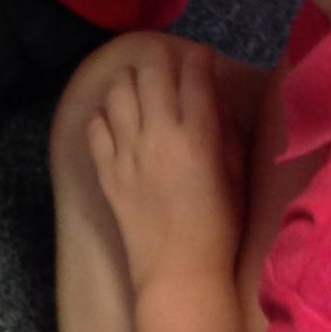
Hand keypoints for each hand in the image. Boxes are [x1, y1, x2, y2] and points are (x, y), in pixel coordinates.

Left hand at [87, 39, 244, 300]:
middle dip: (160, 59)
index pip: (194, 78)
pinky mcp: (106, 171)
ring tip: (138, 87)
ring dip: (129, 81)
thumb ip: (226, 134)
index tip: (201, 56)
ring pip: (117, 92)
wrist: (179, 275)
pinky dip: (104, 115)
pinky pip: (95, 126)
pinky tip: (116, 121)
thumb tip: (215, 101)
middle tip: (167, 64)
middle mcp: (158, 136)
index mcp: (198, 138)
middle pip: (151, 74)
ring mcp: (126, 152)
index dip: (199, 59)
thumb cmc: (218, 229)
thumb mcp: (235, 178)